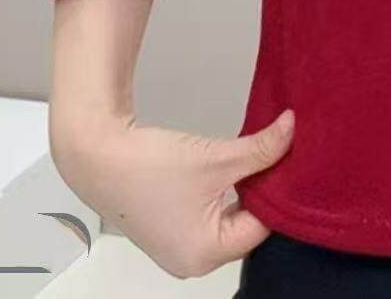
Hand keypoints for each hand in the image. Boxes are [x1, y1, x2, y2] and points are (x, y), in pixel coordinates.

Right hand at [49, 104, 294, 278]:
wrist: (98, 155)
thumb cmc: (149, 166)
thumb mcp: (217, 157)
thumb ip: (262, 148)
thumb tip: (293, 129)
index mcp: (206, 254)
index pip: (262, 225)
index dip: (277, 189)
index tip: (291, 158)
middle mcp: (193, 261)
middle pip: (247, 223)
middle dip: (261, 188)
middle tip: (278, 154)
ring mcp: (179, 247)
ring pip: (230, 216)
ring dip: (243, 188)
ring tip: (256, 156)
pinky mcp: (171, 229)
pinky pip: (211, 213)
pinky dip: (223, 191)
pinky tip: (231, 166)